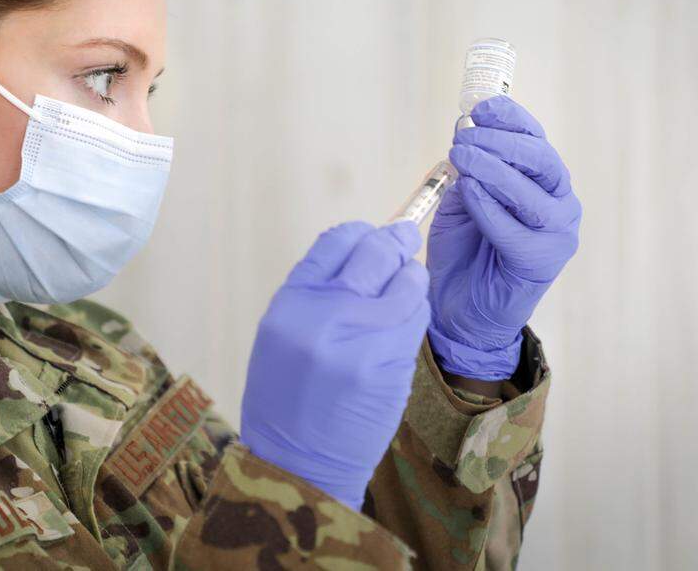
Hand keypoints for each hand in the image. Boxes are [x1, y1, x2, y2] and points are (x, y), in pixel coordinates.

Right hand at [240, 220, 430, 510]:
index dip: (360, 233)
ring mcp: (365, 340)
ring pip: (408, 284)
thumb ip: (316, 292)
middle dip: (397, 241)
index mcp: (291, 303)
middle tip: (406, 238)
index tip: (371, 236)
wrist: (299, 464)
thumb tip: (362, 252)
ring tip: (404, 288)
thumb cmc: (286, 398)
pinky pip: (417, 320)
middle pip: (376, 252)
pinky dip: (414, 314)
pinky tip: (402, 324)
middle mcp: (327, 314)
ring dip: (411, 280)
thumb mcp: (281, 334)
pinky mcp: (394, 365)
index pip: (336, 241)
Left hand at [428, 96, 580, 379]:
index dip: (511, 118)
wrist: (460, 309)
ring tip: (463, 158)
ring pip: (535, 191)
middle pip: (542, 159)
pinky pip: (517, 229)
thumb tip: (464, 133)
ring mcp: (557, 232)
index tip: (480, 107)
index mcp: (540, 181)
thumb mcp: (460, 200)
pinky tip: (470, 192)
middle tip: (464, 138)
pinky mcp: (542, 261)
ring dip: (496, 169)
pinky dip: (491, 208)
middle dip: (501, 141)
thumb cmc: (463, 251)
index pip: (534, 138)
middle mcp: (558, 202)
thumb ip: (468, 171)